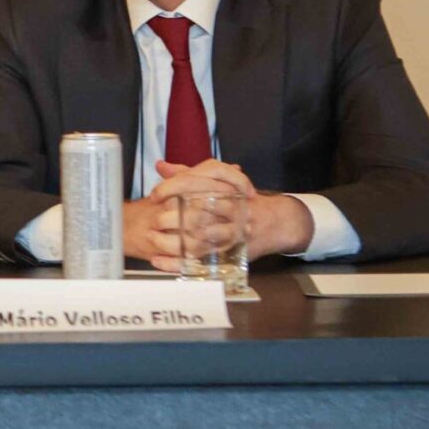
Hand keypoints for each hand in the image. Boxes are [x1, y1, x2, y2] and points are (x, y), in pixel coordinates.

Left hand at [122, 160, 314, 267]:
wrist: (276, 222)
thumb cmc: (241, 201)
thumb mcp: (219, 182)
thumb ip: (189, 174)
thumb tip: (161, 166)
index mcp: (227, 188)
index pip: (196, 184)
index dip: (172, 188)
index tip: (154, 195)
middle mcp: (232, 208)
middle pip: (199, 212)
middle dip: (172, 217)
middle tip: (153, 220)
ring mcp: (233, 231)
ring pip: (202, 238)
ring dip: (175, 241)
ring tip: (153, 240)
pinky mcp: (231, 251)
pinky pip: (202, 259)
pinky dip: (179, 263)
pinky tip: (159, 261)